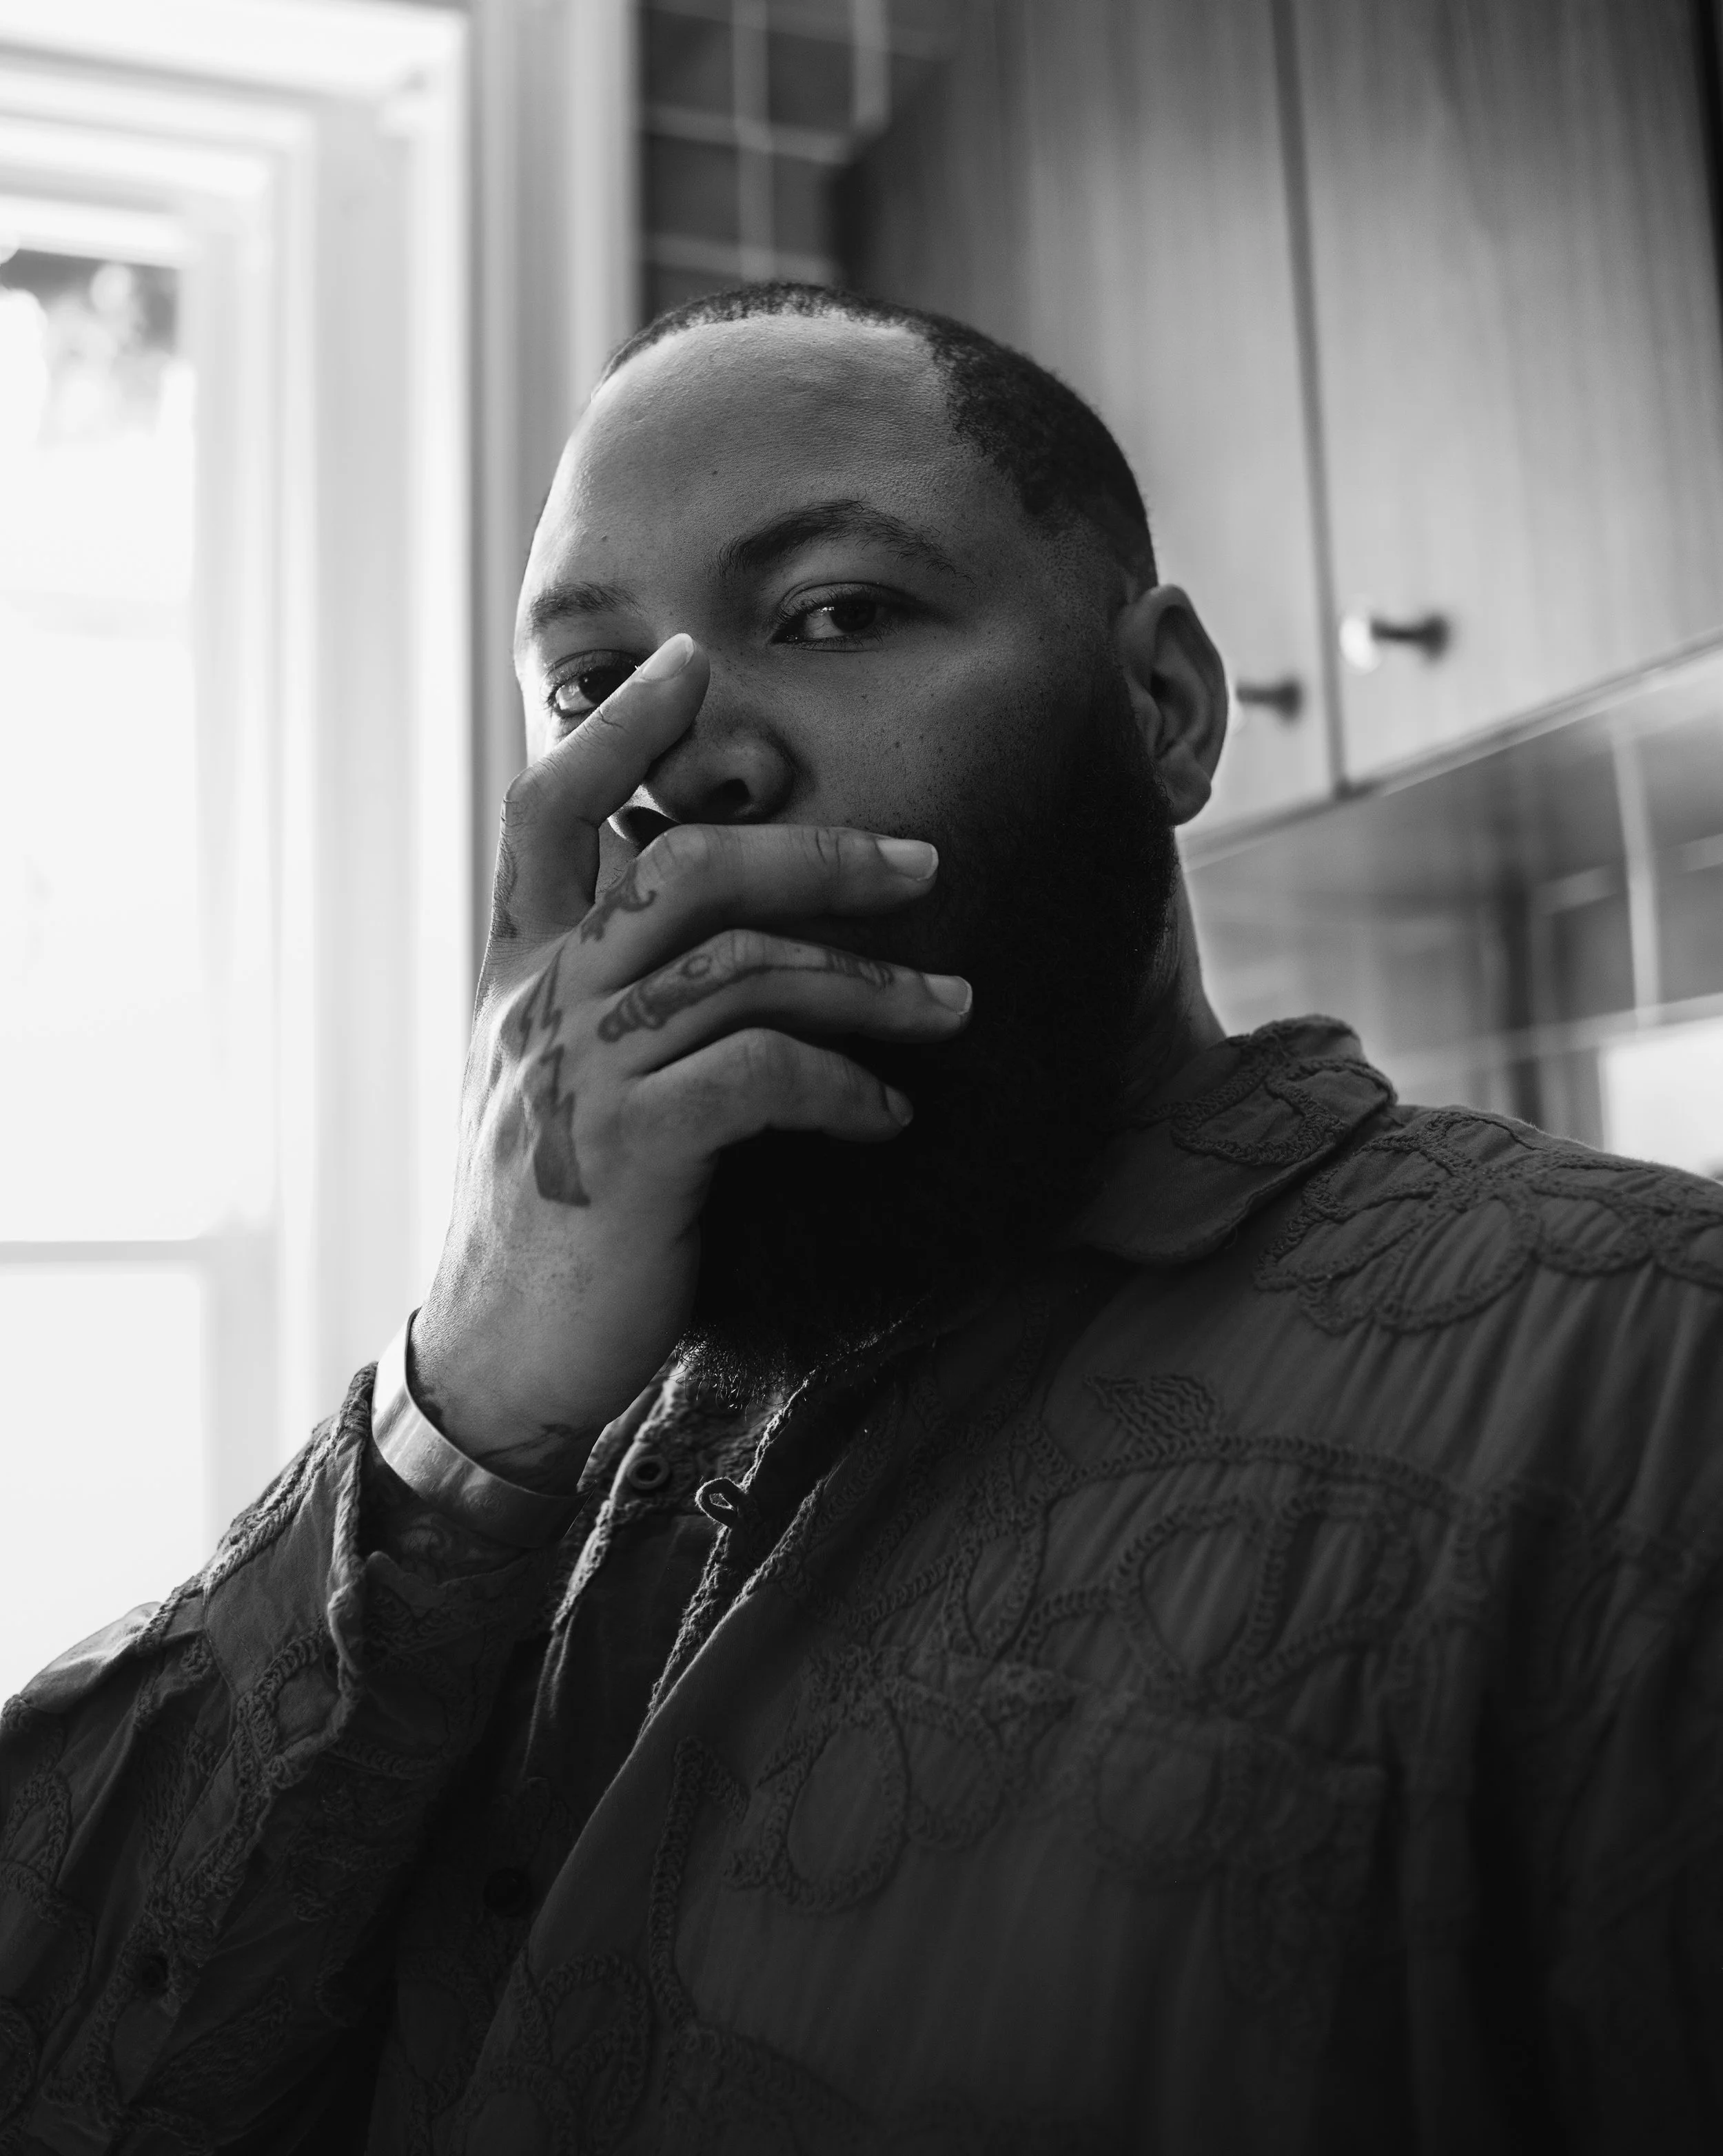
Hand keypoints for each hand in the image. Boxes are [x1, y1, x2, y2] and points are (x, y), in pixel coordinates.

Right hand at [411, 633, 971, 1485]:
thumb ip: (611, 1000)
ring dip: (870, 984)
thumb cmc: (557, 1224)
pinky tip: (887, 1114)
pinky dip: (842, 1085)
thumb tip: (713, 935)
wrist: (502, 1366)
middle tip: (924, 860)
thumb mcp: (560, 1088)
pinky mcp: (623, 1149)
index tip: (688, 663)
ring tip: (954, 1006)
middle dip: (814, 850)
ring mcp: (574, 1071)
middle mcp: (535, 1002)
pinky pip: (760, 1074)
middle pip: (679, 865)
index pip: (543, 812)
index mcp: (515, 974)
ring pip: (742, 968)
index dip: (613, 728)